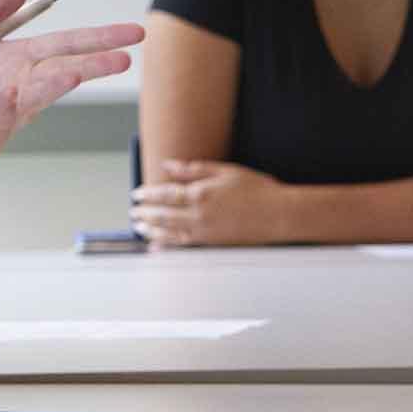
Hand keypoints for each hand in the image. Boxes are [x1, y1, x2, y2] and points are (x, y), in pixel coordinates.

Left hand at [0, 0, 142, 212]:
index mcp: (11, 58)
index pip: (63, 45)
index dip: (96, 38)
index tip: (130, 33)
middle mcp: (14, 87)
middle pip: (62, 71)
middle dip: (95, 62)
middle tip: (128, 54)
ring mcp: (0, 117)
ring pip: (34, 99)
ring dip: (56, 85)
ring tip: (79, 71)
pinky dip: (6, 110)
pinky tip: (14, 93)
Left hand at [130, 158, 286, 246]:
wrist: (279, 215)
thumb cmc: (256, 189)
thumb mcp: (225, 171)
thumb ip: (194, 169)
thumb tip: (168, 165)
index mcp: (201, 193)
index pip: (166, 194)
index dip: (148, 194)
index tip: (137, 194)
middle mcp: (199, 214)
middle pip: (163, 215)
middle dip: (145, 213)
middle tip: (133, 212)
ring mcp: (205, 232)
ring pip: (170, 232)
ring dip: (151, 230)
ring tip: (139, 227)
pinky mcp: (212, 244)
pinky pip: (183, 246)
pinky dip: (167, 245)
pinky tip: (157, 246)